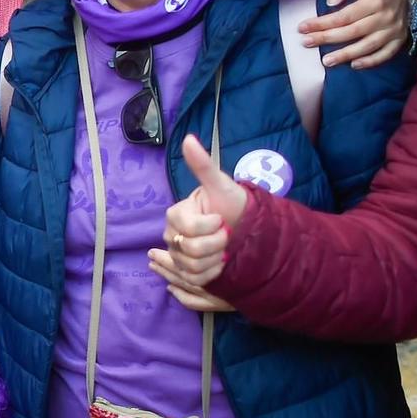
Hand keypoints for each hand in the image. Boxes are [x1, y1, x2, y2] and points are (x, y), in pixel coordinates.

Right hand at [147, 135, 243, 303]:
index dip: (209, 227)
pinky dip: (213, 273)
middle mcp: (171, 235)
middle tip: (228, 236)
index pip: (186, 228)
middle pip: (188, 251)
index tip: (222, 219)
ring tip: (226, 250)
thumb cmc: (233, 204)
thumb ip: (203, 164)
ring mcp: (178, 255)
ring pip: (190, 267)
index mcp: (176, 215)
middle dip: (216, 244)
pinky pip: (194, 279)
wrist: (245, 225)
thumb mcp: (222, 184)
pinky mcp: (188, 271)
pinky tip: (222, 263)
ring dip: (215, 260)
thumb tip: (189, 139)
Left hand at [301, 0, 408, 69]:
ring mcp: (394, 30)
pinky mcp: (399, 40)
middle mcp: (385, 17)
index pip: (344, 16)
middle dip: (328, 38)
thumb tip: (331, 2)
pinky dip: (370, 61)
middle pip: (353, 31)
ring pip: (368, 46)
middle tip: (307, 43)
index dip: (323, 23)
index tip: (303, 28)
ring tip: (326, 61)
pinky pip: (386, 54)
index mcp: (374, 0)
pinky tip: (354, 65)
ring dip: (346, 55)